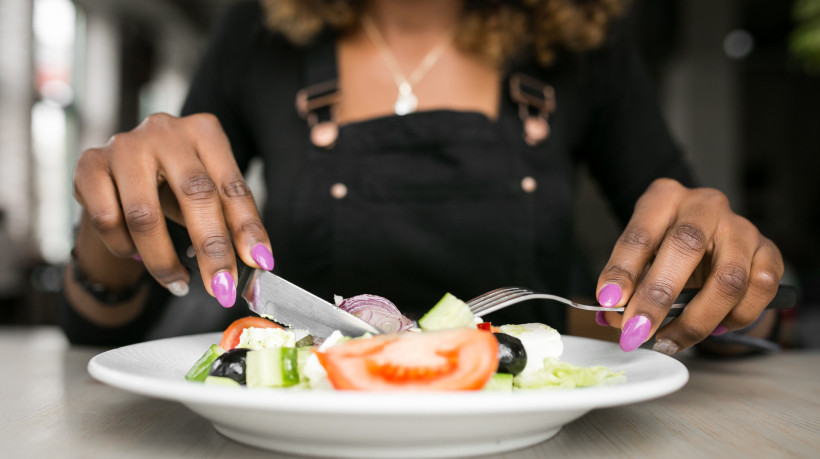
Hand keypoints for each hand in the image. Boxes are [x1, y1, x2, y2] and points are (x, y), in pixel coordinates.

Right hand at [73, 113, 272, 306]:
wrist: (120, 173)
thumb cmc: (175, 185)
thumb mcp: (208, 195)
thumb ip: (231, 225)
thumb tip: (257, 266)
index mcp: (204, 132)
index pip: (232, 185)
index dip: (248, 227)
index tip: (260, 263)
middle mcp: (165, 131)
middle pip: (194, 194)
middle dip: (211, 249)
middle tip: (222, 288)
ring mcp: (123, 145)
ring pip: (145, 215)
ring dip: (164, 260)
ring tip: (179, 283)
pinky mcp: (88, 165)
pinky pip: (107, 220)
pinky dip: (125, 248)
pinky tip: (137, 254)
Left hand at [595, 178, 783, 352]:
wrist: (712, 240)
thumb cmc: (667, 248)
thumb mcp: (641, 256)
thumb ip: (628, 283)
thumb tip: (613, 317)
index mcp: (664, 198)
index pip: (641, 233)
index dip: (623, 269)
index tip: (610, 301)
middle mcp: (705, 205)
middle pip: (686, 247)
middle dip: (657, 297)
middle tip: (637, 331)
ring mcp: (741, 227)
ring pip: (728, 278)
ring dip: (697, 320)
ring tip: (670, 340)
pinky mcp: (769, 251)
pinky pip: (760, 290)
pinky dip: (737, 318)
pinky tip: (716, 328)